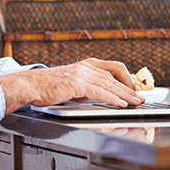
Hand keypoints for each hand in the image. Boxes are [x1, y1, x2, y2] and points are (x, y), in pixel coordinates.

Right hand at [0, 58, 143, 114]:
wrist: (29, 85)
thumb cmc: (46, 87)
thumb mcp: (71, 85)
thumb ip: (85, 88)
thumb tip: (97, 96)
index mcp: (85, 65)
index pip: (113, 68)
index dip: (126, 78)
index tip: (133, 88)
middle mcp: (85, 67)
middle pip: (115, 76)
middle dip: (130, 89)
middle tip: (140, 98)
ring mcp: (81, 74)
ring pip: (110, 84)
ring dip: (125, 95)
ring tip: (135, 103)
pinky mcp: (76, 84)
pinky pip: (99, 91)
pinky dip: (112, 98)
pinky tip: (120, 104)